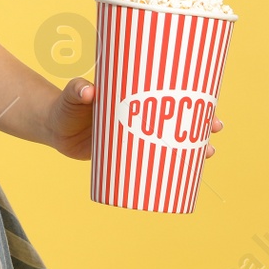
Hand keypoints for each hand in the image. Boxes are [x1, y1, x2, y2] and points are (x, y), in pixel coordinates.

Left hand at [47, 78, 224, 160]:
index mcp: (134, 96)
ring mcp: (135, 137)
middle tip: (215, 129)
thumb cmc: (65, 104)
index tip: (211, 104)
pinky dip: (169, 169)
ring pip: (171, 142)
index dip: (193, 98)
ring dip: (192, 148)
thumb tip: (87, 90)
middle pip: (178, 118)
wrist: (52, 127)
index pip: (169, 95)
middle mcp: (141, 116)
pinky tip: (183, 178)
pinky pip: (152, 162)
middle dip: (201, 123)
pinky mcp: (126, 156)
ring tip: (207, 154)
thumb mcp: (72, 94)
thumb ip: (76, 90)